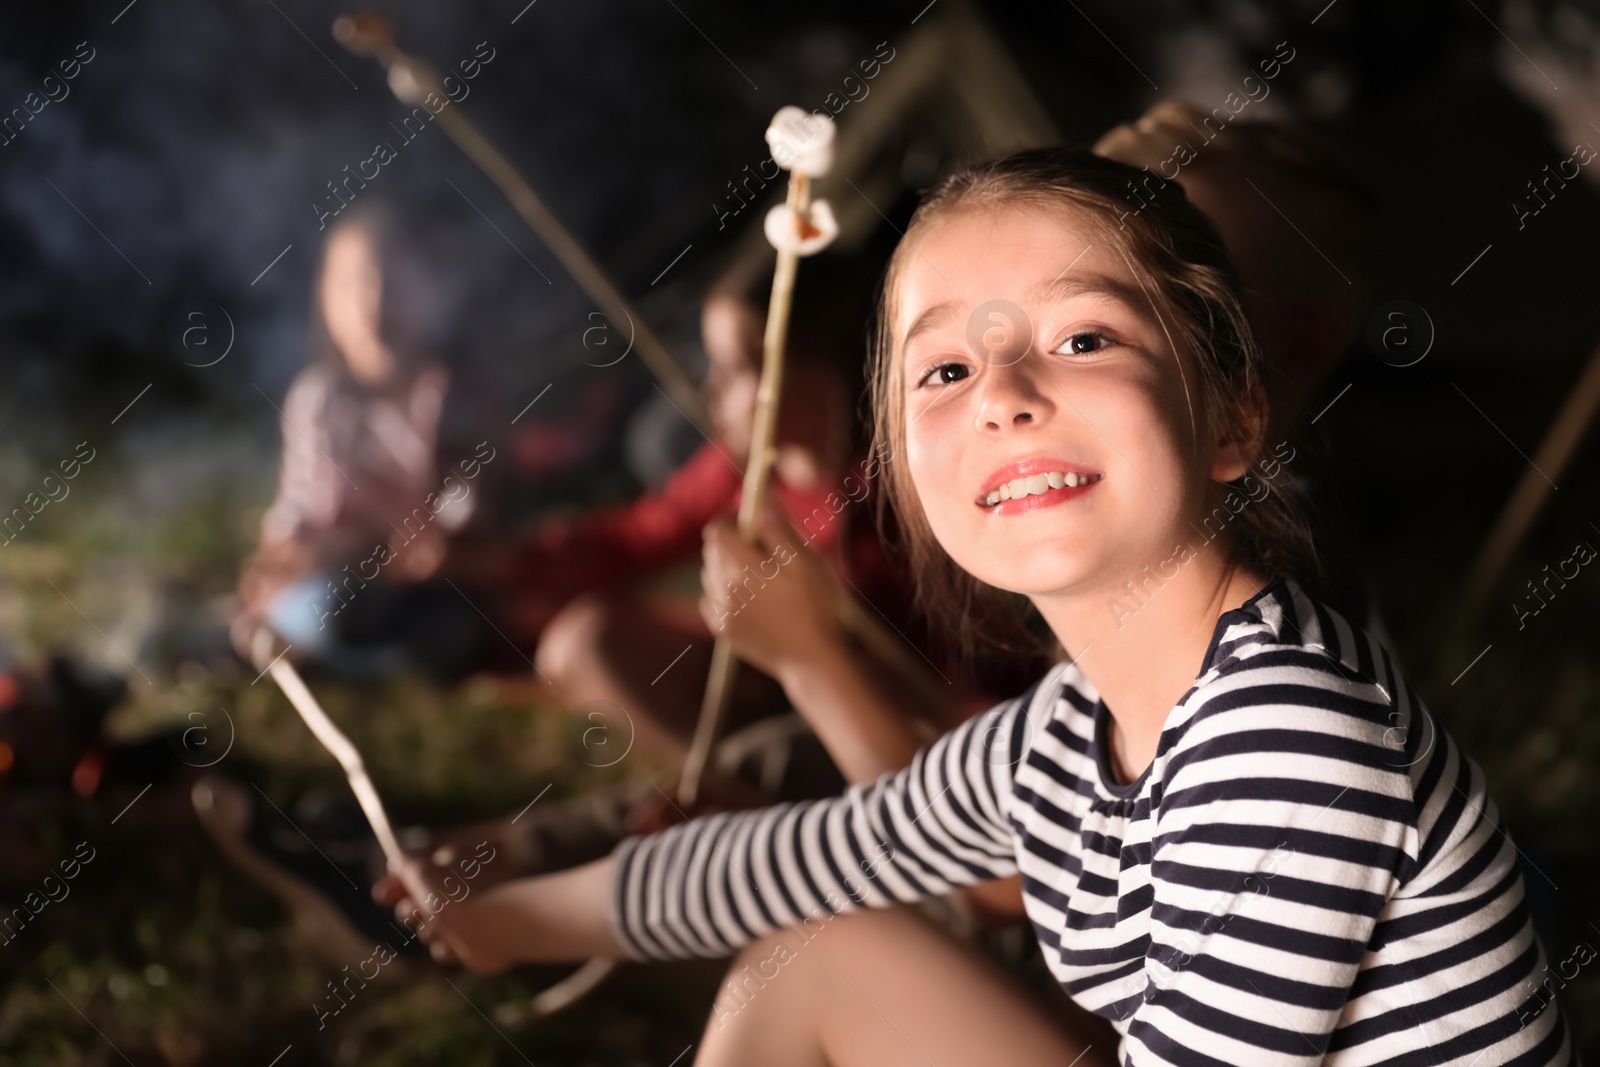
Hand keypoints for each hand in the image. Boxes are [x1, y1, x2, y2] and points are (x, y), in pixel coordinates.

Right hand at [373, 849, 512, 973]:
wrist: (493, 926)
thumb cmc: (458, 894)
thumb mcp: (422, 870)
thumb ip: (405, 865)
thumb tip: (395, 863)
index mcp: (455, 865)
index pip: (420, 872)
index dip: (397, 884)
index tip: (380, 895)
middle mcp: (463, 889)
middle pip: (420, 903)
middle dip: (411, 910)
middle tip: (416, 912)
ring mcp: (469, 917)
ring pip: (428, 929)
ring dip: (428, 929)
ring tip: (441, 925)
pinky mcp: (472, 943)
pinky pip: (443, 948)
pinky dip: (445, 946)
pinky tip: (457, 941)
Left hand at [698, 503, 842, 678]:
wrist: (813, 659)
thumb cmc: (814, 606)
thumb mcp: (803, 559)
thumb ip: (777, 528)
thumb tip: (762, 504)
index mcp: (738, 565)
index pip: (716, 530)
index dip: (732, 520)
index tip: (752, 522)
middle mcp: (720, 587)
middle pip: (713, 552)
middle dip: (733, 544)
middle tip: (765, 550)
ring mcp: (720, 612)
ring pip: (711, 577)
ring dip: (728, 570)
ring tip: (761, 579)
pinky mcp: (725, 632)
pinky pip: (713, 603)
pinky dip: (725, 595)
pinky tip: (750, 601)